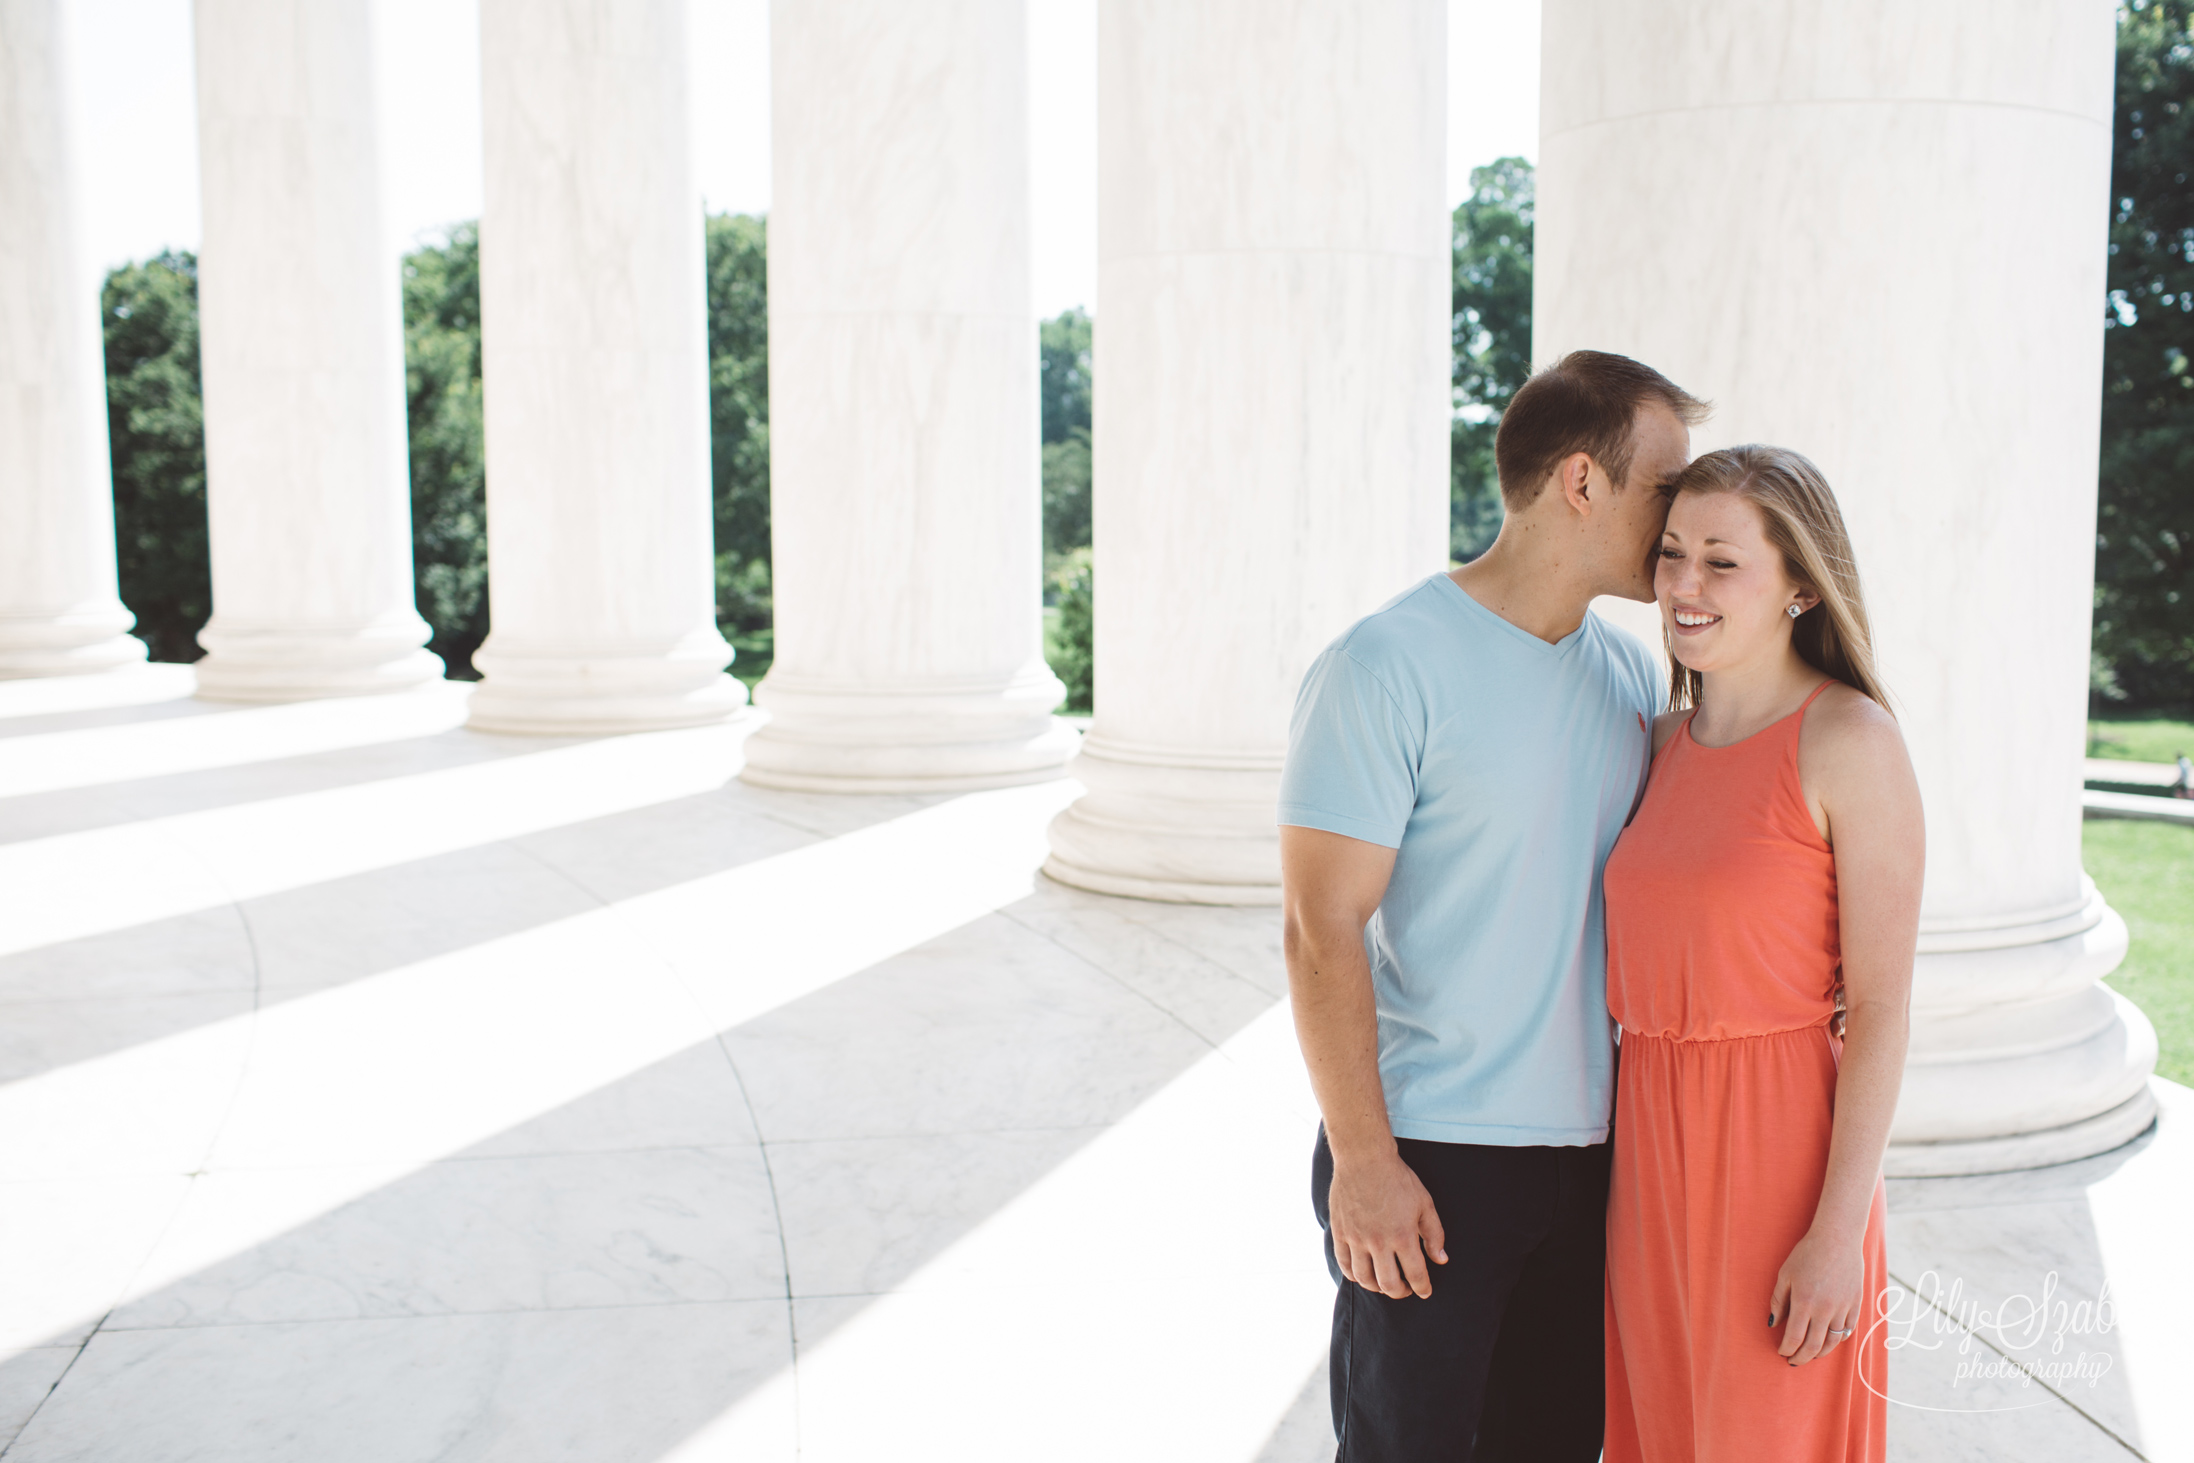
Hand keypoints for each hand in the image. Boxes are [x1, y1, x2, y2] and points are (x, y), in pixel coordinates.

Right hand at [1328, 1150, 1445, 1298]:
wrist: (1364, 1159)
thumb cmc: (1397, 1179)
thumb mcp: (1424, 1203)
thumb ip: (1434, 1234)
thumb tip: (1441, 1260)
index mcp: (1403, 1235)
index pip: (1415, 1275)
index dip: (1422, 1288)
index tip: (1425, 1292)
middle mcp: (1378, 1242)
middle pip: (1389, 1284)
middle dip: (1401, 1293)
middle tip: (1406, 1289)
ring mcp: (1356, 1238)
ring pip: (1365, 1279)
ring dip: (1377, 1288)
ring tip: (1384, 1284)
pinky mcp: (1340, 1233)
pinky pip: (1344, 1265)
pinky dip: (1354, 1276)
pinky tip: (1362, 1274)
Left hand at [1770, 1226, 1864, 1365]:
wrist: (1837, 1239)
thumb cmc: (1806, 1254)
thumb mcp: (1785, 1274)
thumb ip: (1778, 1301)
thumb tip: (1773, 1324)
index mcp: (1804, 1302)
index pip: (1794, 1337)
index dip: (1787, 1349)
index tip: (1781, 1352)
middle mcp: (1825, 1309)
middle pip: (1814, 1345)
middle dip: (1802, 1357)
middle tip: (1794, 1361)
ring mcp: (1843, 1308)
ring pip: (1833, 1342)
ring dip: (1820, 1353)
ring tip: (1811, 1354)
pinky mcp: (1856, 1305)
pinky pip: (1848, 1331)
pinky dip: (1838, 1340)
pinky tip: (1830, 1341)